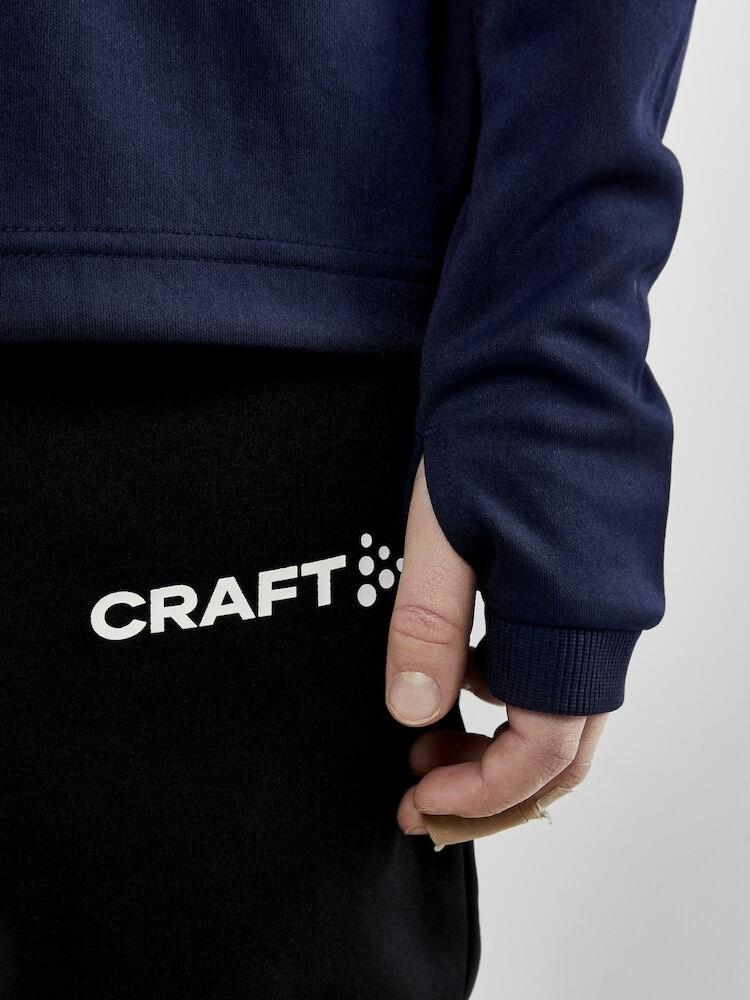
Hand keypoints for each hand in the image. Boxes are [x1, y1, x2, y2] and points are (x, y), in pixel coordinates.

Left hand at [385, 455, 608, 837]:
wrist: (553, 335)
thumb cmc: (498, 417)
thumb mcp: (440, 527)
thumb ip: (429, 627)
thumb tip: (413, 712)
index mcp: (577, 616)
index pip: (538, 752)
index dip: (478, 793)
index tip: (420, 802)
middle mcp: (619, 612)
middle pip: (568, 742)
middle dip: (495, 778)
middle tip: (424, 782)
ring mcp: (624, 584)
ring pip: (574, 699)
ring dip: (508, 731)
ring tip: (433, 723)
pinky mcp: (615, 559)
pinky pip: (579, 651)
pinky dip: (526, 680)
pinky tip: (473, 658)